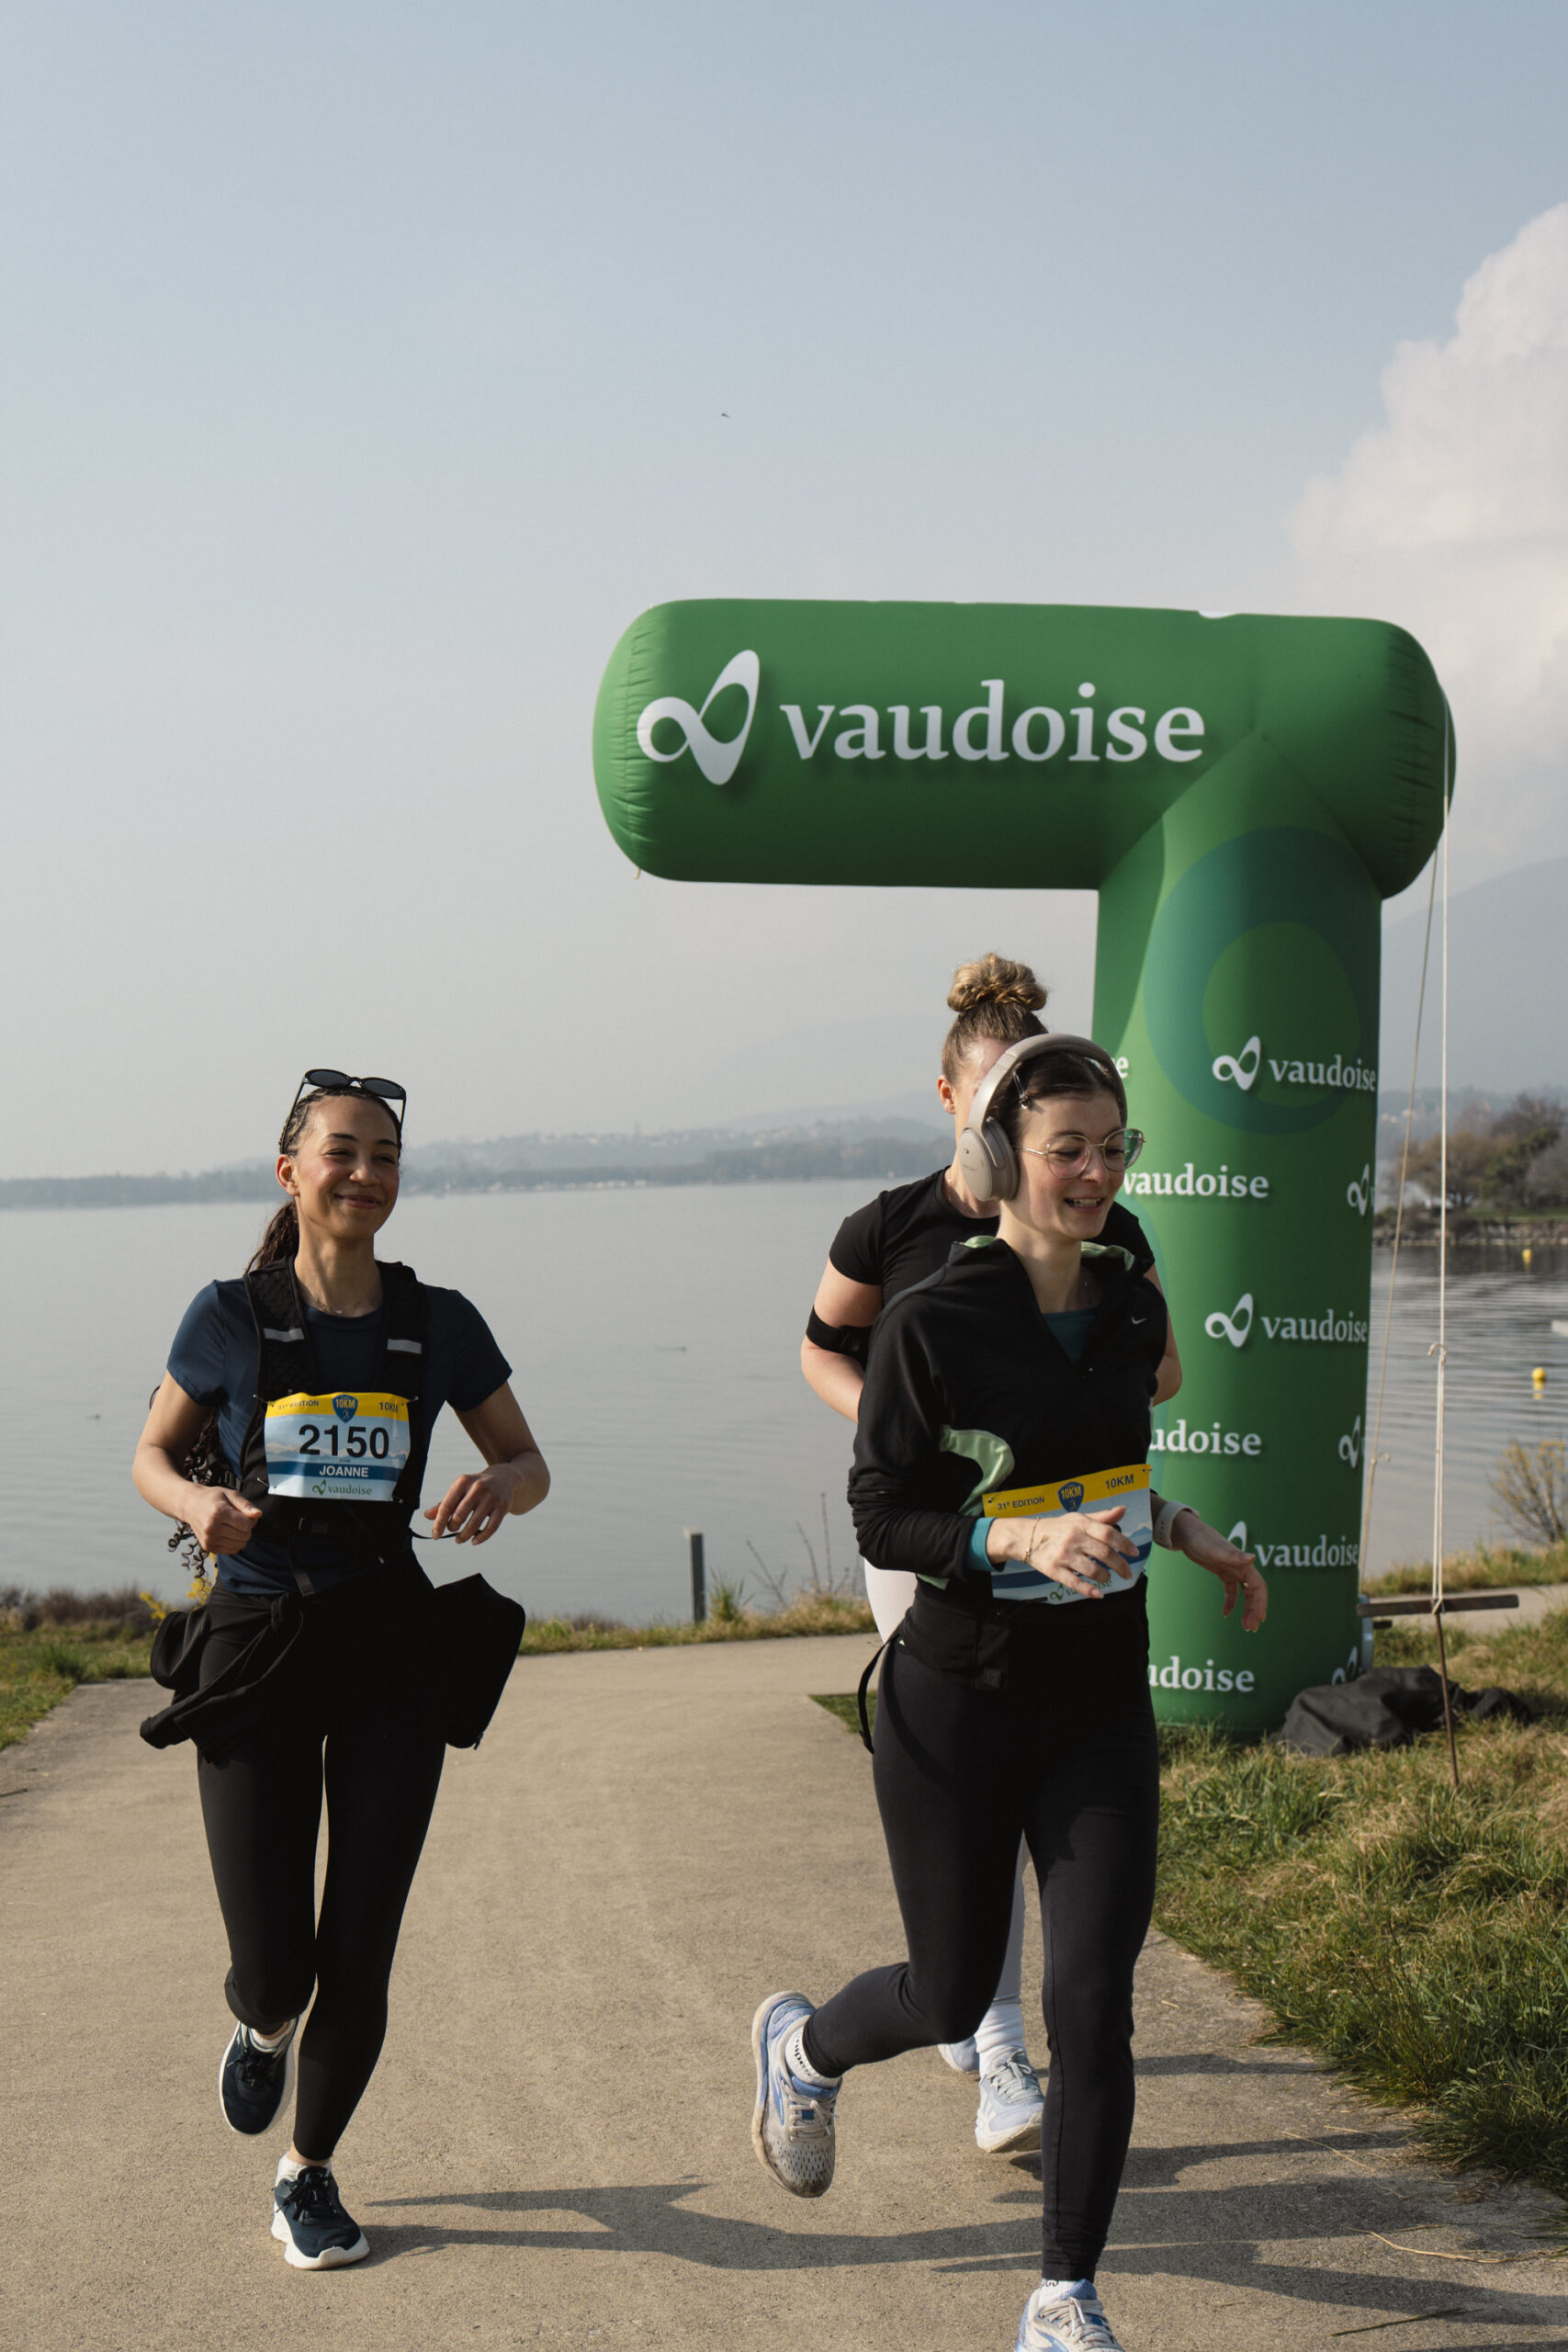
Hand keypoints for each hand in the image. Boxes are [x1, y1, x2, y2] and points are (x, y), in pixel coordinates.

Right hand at [183, 1487, 262, 1556]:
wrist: (190, 1505)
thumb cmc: (213, 1498)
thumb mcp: (230, 1494)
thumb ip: (246, 1505)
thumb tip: (258, 1514)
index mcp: (219, 1513)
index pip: (247, 1525)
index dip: (251, 1519)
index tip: (245, 1513)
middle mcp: (212, 1528)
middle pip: (245, 1536)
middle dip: (246, 1528)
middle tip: (238, 1519)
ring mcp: (208, 1539)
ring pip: (240, 1545)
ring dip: (240, 1536)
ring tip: (232, 1525)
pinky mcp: (208, 1546)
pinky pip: (232, 1550)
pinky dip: (234, 1543)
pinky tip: (227, 1533)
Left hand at [424, 1465, 521, 1544]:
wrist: (504, 1477)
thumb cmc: (475, 1487)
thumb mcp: (460, 1490)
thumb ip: (444, 1504)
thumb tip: (427, 1516)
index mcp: (463, 1481)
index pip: (446, 1506)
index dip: (439, 1523)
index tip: (435, 1535)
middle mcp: (477, 1487)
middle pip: (458, 1516)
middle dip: (452, 1528)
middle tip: (452, 1530)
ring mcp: (491, 1497)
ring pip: (474, 1524)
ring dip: (464, 1536)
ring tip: (459, 1539)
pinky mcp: (503, 1506)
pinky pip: (490, 1528)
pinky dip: (481, 1538)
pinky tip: (474, 1541)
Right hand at [989, 1504, 1138, 1599]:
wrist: (1027, 1536)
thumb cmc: (1058, 1527)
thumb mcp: (1078, 1518)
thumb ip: (1102, 1517)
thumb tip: (1123, 1510)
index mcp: (1081, 1525)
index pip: (1108, 1533)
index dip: (1124, 1544)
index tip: (1134, 1553)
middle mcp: (1074, 1539)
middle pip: (1104, 1553)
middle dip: (1120, 1565)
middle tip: (1128, 1573)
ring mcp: (1064, 1556)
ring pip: (1092, 1570)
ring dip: (1105, 1577)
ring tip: (1108, 1578)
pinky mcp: (1055, 1571)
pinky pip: (1075, 1583)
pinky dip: (1089, 1590)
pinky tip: (1099, 1594)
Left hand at [1174, 1513, 1267, 1630]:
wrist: (1186, 1532)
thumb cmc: (1200, 1538)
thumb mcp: (1215, 1549)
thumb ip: (1233, 1555)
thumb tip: (1252, 1558)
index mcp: (1243, 1563)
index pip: (1259, 1586)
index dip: (1261, 1603)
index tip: (1259, 1619)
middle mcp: (1241, 1567)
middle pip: (1254, 1592)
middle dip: (1255, 1610)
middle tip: (1251, 1628)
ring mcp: (1232, 1570)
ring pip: (1245, 1593)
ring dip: (1246, 1609)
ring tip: (1245, 1626)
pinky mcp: (1223, 1572)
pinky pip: (1231, 1591)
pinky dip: (1230, 1603)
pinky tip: (1225, 1614)